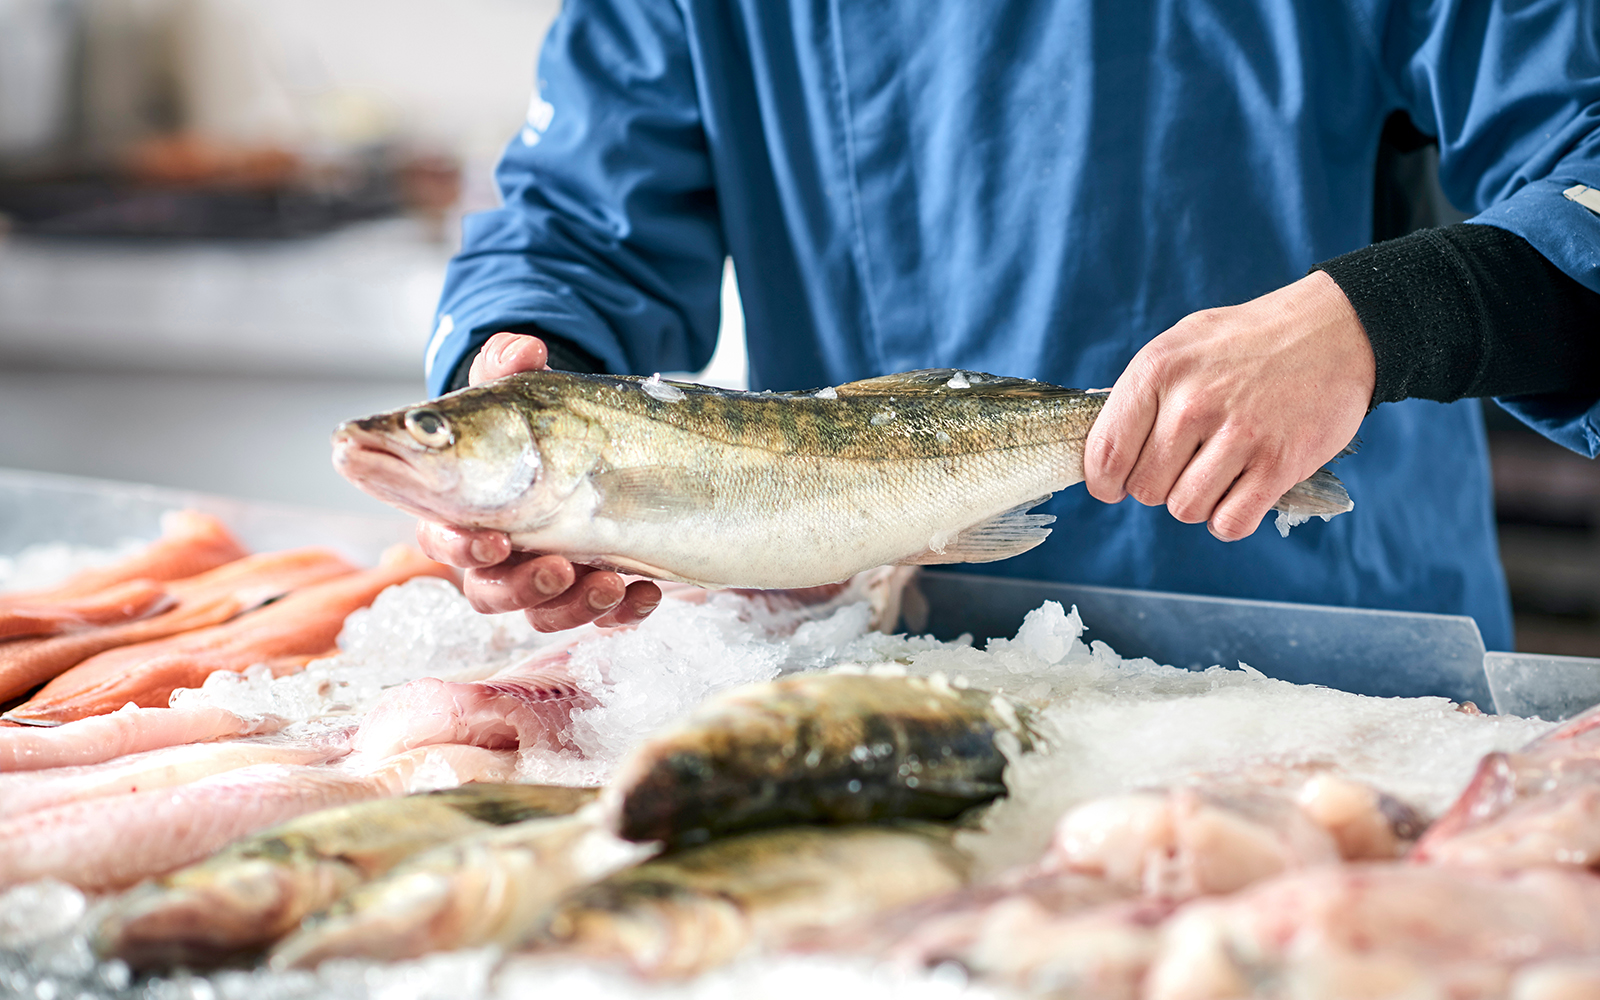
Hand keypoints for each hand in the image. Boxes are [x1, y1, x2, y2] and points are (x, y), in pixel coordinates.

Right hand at [415, 332, 663, 629]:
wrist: (580, 442)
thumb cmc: (530, 424)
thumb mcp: (520, 391)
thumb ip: (509, 368)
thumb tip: (521, 348)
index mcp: (461, 508)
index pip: (442, 538)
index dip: (459, 547)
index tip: (491, 540)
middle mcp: (498, 552)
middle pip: (491, 592)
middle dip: (524, 587)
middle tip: (558, 568)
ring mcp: (542, 575)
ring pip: (543, 613)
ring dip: (575, 606)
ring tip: (611, 584)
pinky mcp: (587, 586)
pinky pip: (600, 617)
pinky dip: (622, 613)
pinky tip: (646, 594)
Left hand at [1082, 271, 1373, 540]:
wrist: (1334, 330)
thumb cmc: (1248, 341)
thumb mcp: (1180, 345)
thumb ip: (1140, 394)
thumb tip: (1101, 451)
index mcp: (1158, 370)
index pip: (1106, 454)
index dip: (1104, 483)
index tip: (1115, 486)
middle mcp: (1193, 402)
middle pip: (1145, 489)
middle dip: (1159, 485)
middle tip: (1186, 463)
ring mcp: (1238, 434)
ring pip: (1185, 509)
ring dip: (1197, 502)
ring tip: (1217, 471)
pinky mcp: (1278, 463)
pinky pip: (1230, 523)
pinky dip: (1230, 519)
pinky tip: (1240, 493)